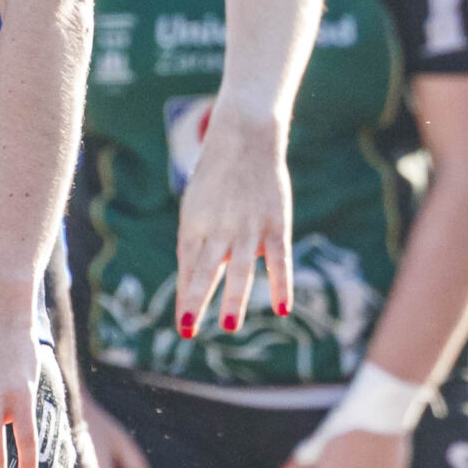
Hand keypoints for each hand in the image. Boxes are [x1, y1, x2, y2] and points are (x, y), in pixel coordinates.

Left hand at [173, 104, 291, 339]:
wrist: (244, 139)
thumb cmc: (216, 178)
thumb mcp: (196, 206)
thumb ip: (196, 242)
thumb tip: (194, 280)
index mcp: (194, 224)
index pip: (187, 266)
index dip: (186, 295)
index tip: (184, 325)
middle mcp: (218, 228)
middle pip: (205, 269)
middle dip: (196, 300)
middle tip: (189, 328)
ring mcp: (247, 227)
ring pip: (240, 268)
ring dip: (235, 298)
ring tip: (229, 326)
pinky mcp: (276, 224)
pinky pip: (279, 259)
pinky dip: (282, 284)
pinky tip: (283, 309)